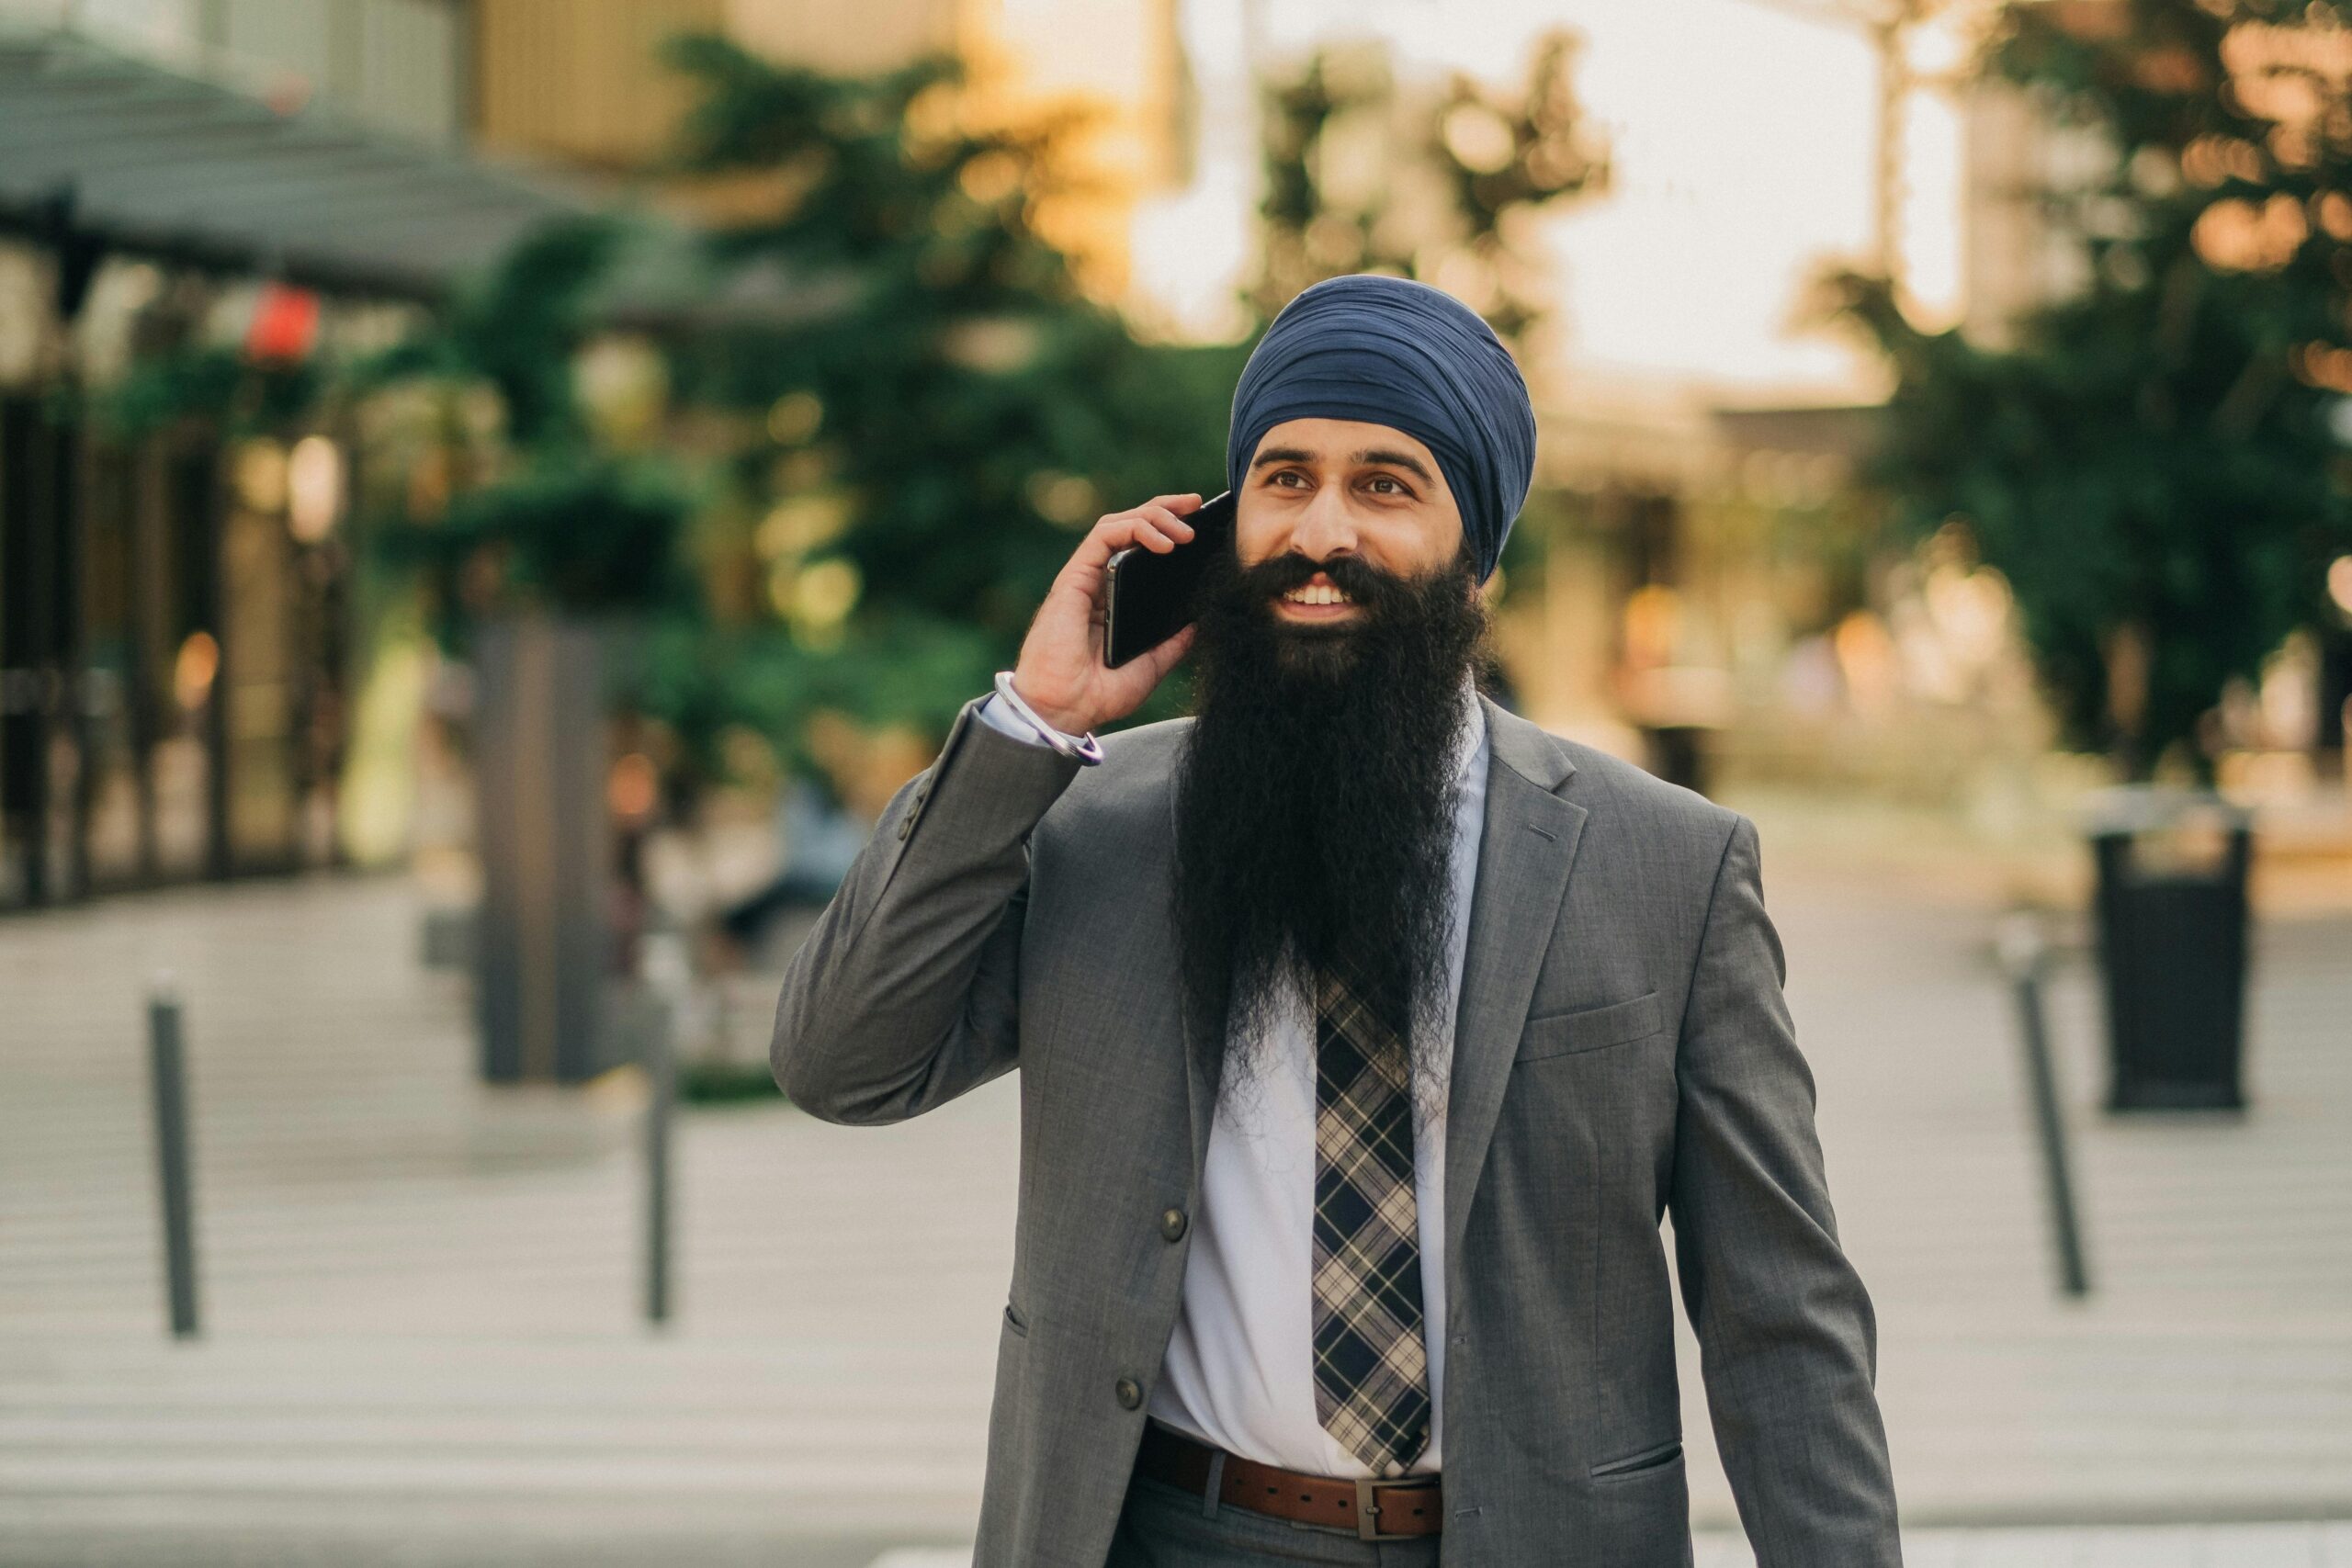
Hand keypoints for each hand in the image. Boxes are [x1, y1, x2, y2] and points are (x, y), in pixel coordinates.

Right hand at [1009, 493, 1202, 734]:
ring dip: (1155, 516)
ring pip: (1119, 524)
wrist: (1065, 709)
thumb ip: (1172, 643)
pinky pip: (1104, 535)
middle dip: (1165, 509)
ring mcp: (1086, 577)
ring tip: (1185, 531)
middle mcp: (1099, 582)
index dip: (1169, 530)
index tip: (1200, 527)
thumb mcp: (1151, 666)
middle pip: (1132, 528)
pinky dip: (1135, 529)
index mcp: (1115, 599)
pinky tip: (1162, 542)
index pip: (1143, 550)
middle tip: (1196, 507)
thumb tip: (1198, 622)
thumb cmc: (1098, 694)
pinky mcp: (1075, 576)